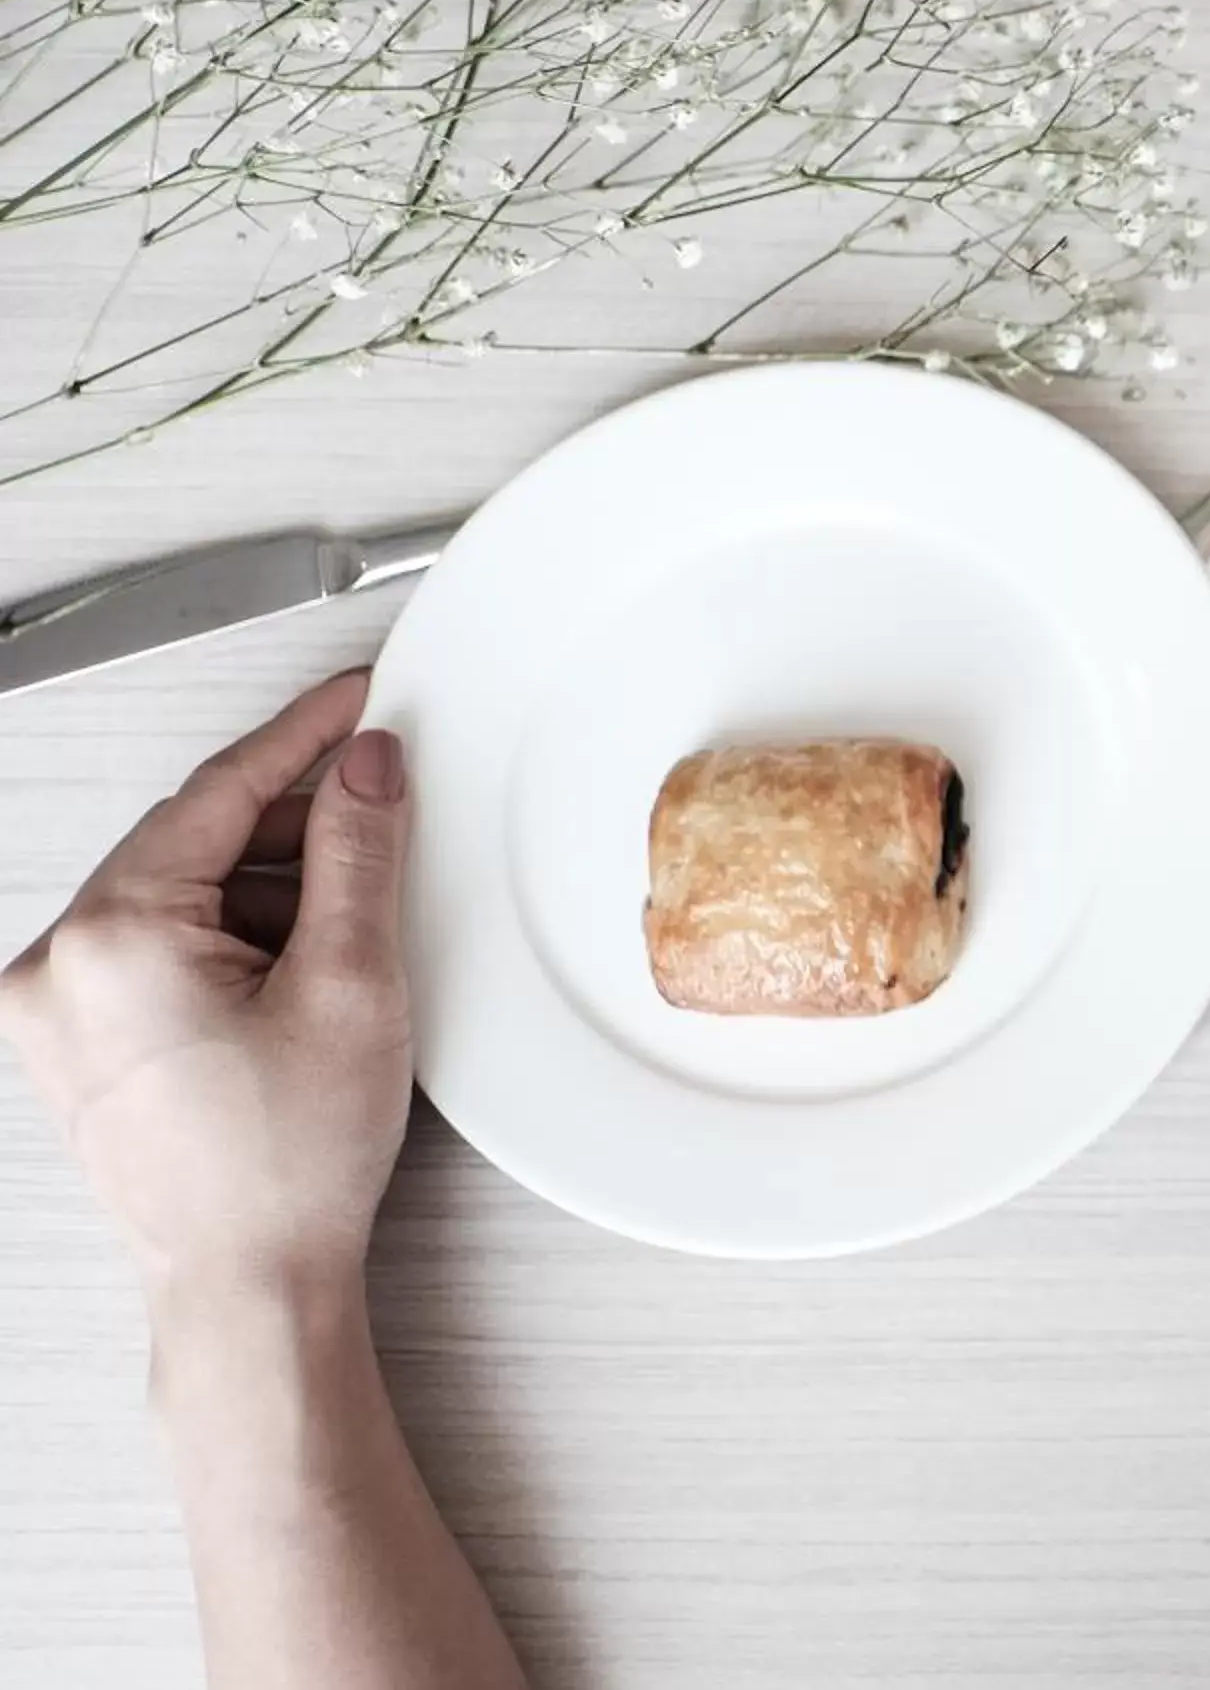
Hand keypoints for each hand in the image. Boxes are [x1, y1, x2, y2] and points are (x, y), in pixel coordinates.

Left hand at [1, 671, 414, 1306]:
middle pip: (194, 842)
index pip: (218, 792)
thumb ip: (357, 852)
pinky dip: (230, 943)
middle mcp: (55, 966)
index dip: (303, 736)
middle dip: (294, 830)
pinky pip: (155, 949)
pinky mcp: (73, 1044)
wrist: (247, 1283)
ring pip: (178, 896)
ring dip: (267, 895)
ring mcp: (52, 1010)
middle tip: (383, 821)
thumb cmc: (287, 1164)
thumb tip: (365, 763)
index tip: (357, 699)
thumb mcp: (352, 983)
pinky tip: (295, 981)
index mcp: (110, 938)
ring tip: (344, 952)